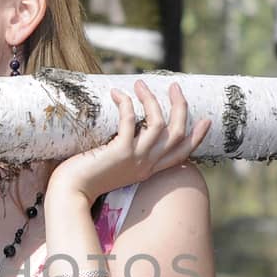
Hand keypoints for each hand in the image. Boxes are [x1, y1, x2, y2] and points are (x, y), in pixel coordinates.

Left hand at [47, 80, 210, 201]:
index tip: (206, 121)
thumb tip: (130, 127)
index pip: (181, 154)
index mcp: (148, 170)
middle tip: (174, 87)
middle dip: (180, 107)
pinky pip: (130, 121)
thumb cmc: (86, 177)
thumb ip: (126, 152)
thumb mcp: (114, 167)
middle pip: (177, 135)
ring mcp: (135, 160)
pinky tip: (118, 94)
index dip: (197, 138)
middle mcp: (147, 166)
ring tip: (139, 83)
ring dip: (151, 99)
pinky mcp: (120, 153)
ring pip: (158, 124)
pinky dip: (127, 104)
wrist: (70, 193)